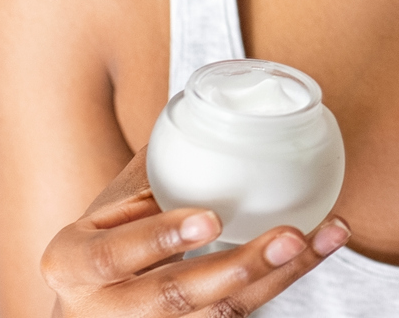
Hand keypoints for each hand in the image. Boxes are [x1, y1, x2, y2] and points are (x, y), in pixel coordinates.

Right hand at [40, 147, 349, 316]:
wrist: (87, 305)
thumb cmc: (103, 240)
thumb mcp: (107, 208)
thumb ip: (153, 171)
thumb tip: (209, 102)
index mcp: (74, 264)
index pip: (115, 255)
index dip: (162, 239)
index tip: (211, 219)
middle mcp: (104, 310)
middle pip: (177, 296)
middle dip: (238, 267)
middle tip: (289, 235)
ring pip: (219, 314)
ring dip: (278, 276)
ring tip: (324, 237)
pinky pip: (237, 317)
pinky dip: (281, 282)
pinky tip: (317, 251)